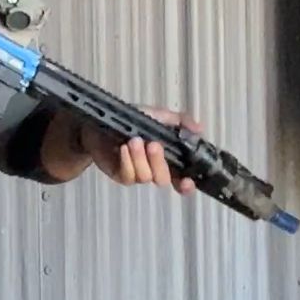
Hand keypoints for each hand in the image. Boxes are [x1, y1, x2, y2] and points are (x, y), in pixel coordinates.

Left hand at [42, 106, 201, 190]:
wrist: (100, 122)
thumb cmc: (129, 120)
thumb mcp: (158, 115)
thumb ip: (180, 121)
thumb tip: (199, 129)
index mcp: (166, 157)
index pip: (180, 179)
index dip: (186, 185)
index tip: (187, 181)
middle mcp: (152, 168)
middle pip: (163, 180)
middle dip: (159, 162)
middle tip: (153, 144)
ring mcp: (136, 173)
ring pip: (145, 177)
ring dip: (141, 158)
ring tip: (134, 141)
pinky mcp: (120, 174)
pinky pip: (128, 176)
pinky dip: (128, 161)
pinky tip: (124, 148)